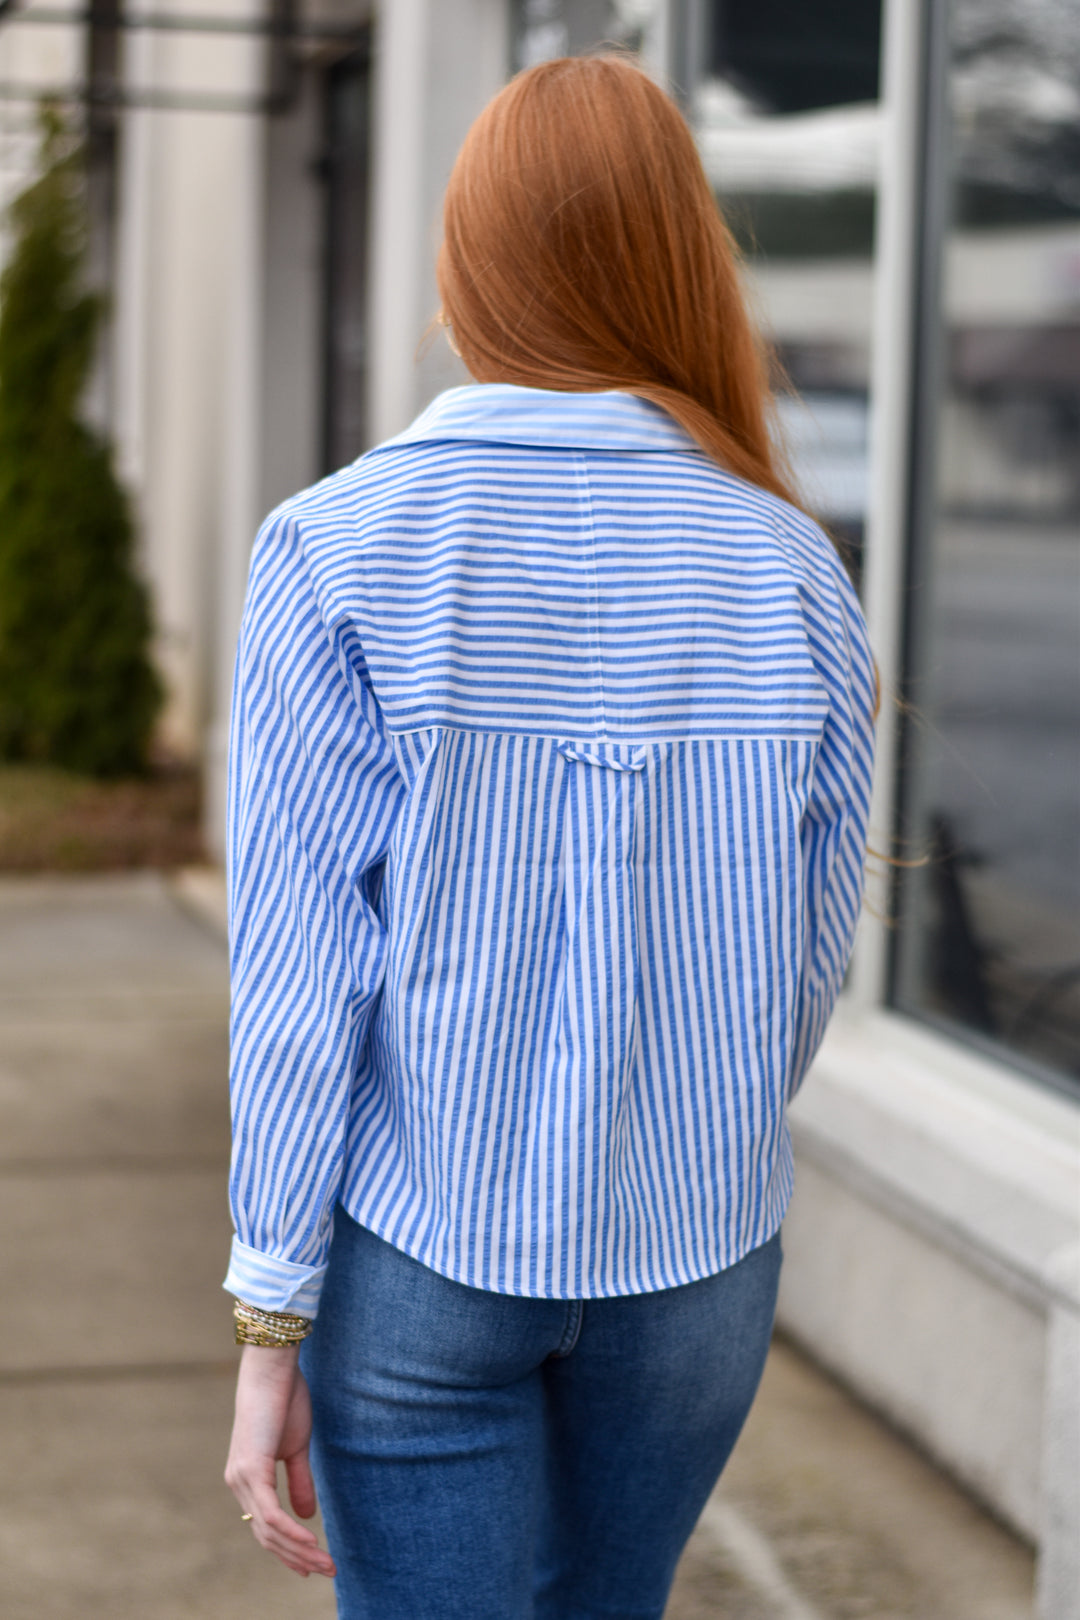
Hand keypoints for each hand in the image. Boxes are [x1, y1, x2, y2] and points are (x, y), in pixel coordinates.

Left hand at [225, 1342, 336, 1578]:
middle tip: (327, 1570)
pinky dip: (291, 1533)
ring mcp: (241, 1478)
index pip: (265, 1526)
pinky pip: (272, 1515)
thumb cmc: (284, 1400)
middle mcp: (238, 1483)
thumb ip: (298, 1481)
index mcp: (246, 1479)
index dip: (288, 1549)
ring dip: (299, 1551)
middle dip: (297, 1558)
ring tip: (326, 1562)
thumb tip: (306, 1516)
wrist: (273, 1369)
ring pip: (269, 1531)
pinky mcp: (251, 1470)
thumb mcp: (296, 1447)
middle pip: (266, 1536)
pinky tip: (311, 1542)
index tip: (312, 1564)